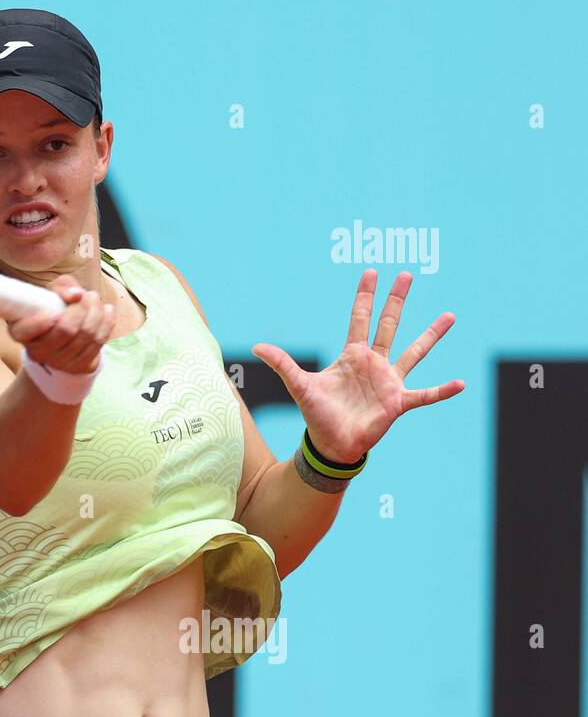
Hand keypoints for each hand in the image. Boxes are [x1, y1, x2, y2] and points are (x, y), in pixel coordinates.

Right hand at [8, 274, 116, 373]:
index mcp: (21, 333)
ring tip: (96, 299)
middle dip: (82, 308)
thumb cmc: (54, 307)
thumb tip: (76, 294)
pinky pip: (98, 343)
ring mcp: (58, 363)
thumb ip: (62, 287)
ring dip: (97, 313)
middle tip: (90, 294)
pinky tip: (107, 310)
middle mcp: (37, 352)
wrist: (66, 335)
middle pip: (66, 330)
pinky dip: (106, 323)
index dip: (39, 323)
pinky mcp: (79, 367)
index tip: (55, 311)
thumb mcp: (53, 292)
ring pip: (86, 335)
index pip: (24, 332)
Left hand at [251, 269, 464, 462]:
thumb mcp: (299, 385)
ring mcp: (389, 381)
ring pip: (414, 352)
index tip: (372, 271)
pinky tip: (460, 383)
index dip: (364, 296)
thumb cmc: (317, 414)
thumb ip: (282, 364)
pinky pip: (425, 395)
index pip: (360, 318)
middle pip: (388, 324)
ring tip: (450, 315)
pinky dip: (442, 390)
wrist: (330, 444)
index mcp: (352, 356)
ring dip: (431, 335)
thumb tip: (255, 346)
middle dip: (396, 300)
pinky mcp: (399, 402)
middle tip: (407, 274)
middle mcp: (374, 363)